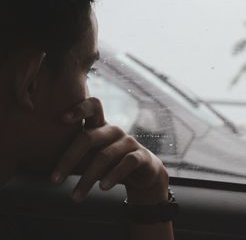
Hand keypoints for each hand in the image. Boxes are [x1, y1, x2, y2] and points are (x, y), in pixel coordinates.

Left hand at [51, 97, 168, 204]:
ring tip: (75, 196)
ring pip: (105, 155)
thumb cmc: (110, 162)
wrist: (143, 172)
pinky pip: (126, 163)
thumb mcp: (93, 154)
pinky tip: (102, 188)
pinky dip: (113, 176)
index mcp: (100, 126)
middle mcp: (113, 131)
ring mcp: (128, 142)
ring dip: (88, 178)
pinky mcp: (140, 156)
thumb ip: (77, 152)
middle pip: (89, 137)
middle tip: (55, 180)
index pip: (92, 107)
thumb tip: (44, 159)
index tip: (62, 119)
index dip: (78, 108)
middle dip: (69, 159)